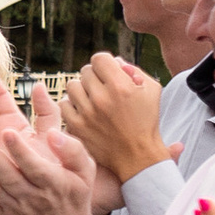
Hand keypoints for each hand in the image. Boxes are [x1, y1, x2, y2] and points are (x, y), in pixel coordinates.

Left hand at [58, 49, 168, 181]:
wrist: (138, 155)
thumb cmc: (146, 120)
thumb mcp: (151, 90)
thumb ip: (134, 70)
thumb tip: (115, 62)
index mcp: (120, 86)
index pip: (99, 59)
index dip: (104, 64)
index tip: (108, 73)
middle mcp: (101, 98)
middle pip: (85, 71)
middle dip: (95, 77)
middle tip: (103, 88)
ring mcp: (87, 113)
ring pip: (72, 86)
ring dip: (82, 90)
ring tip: (93, 99)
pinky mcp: (76, 126)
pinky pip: (64, 104)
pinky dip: (72, 105)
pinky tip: (84, 110)